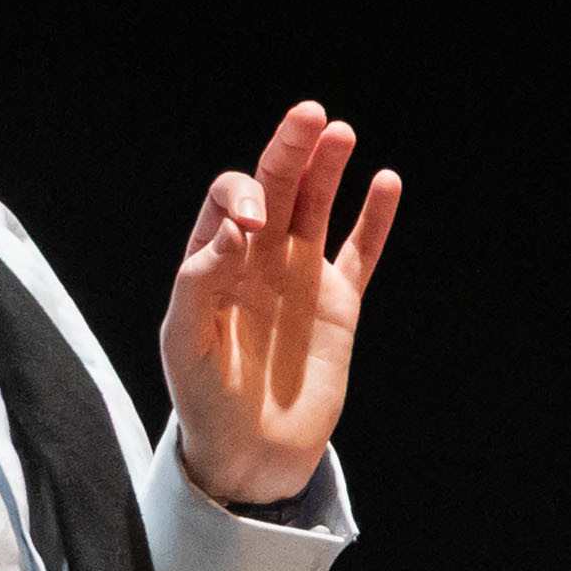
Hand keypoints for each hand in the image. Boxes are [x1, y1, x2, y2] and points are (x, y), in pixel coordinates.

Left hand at [162, 102, 404, 508]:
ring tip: (340, 133)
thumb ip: (200, 281)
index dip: (242, 197)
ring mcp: (300, 277)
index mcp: (213, 261)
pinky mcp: (339, 304)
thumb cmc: (204, 401)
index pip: (229, 201)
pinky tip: (386, 182)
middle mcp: (258, 258)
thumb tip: (237, 228)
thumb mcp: (184, 343)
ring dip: (327, 167)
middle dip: (289, 149)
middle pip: (276, 186)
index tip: (254, 226)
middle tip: (309, 115)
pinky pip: (360, 251)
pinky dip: (375, 218)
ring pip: (318, 207)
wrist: (251, 454)